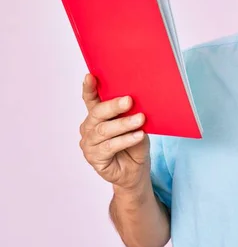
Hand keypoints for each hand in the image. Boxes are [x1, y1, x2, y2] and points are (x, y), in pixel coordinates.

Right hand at [78, 74, 149, 189]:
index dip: (89, 88)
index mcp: (97, 115)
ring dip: (124, 124)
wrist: (136, 170)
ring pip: (104, 131)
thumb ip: (131, 112)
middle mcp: (89, 127)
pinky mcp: (94, 158)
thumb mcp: (136, 124)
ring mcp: (89, 143)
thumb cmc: (135, 143)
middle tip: (129, 100)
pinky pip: (110, 147)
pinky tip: (138, 135)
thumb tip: (138, 100)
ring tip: (140, 119)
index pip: (90, 99)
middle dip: (113, 106)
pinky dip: (126, 140)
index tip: (90, 76)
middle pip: (97, 113)